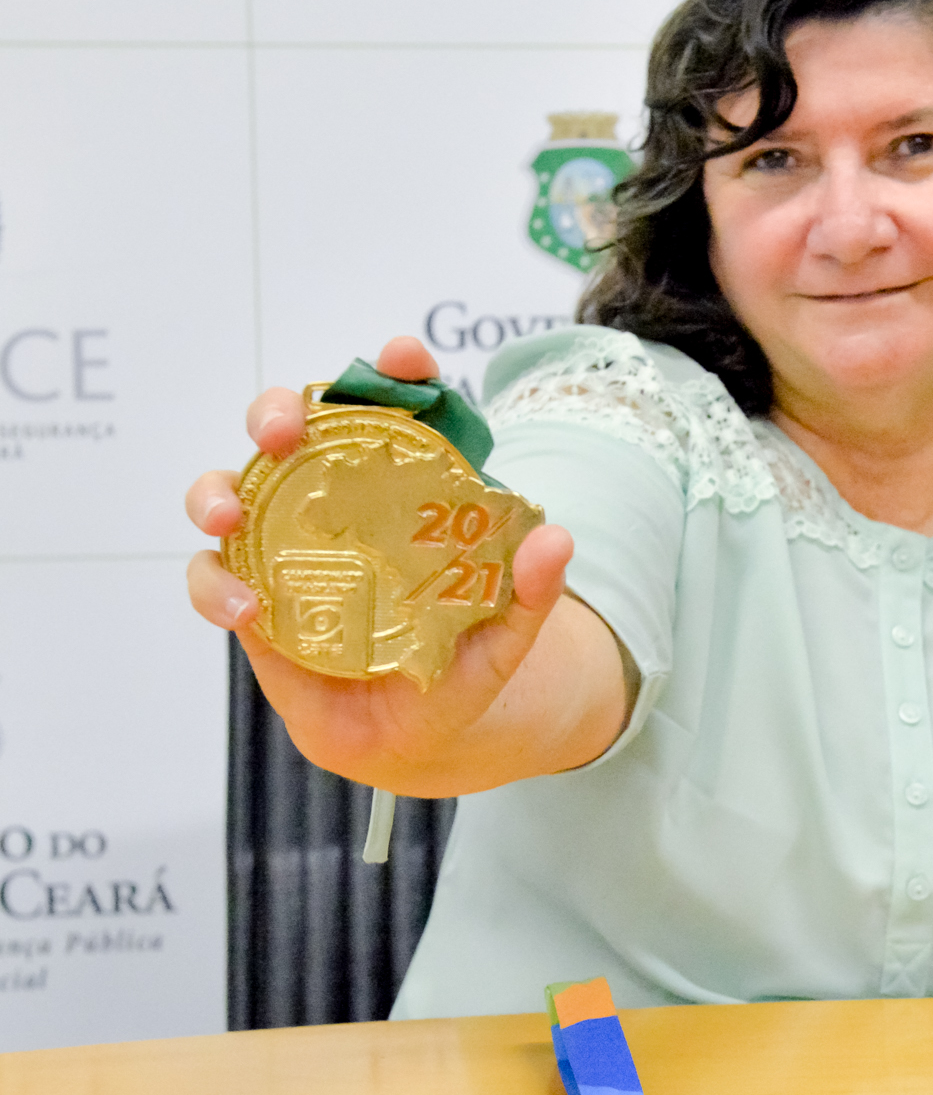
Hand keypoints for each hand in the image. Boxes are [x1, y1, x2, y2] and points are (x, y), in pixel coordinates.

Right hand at [184, 337, 602, 796]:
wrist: (416, 737)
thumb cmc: (458, 668)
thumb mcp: (505, 634)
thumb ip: (532, 591)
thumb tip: (558, 540)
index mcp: (400, 493)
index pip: (394, 413)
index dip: (396, 374)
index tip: (404, 356)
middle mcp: (333, 505)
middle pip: (291, 431)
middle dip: (278, 412)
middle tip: (285, 428)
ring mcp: (282, 547)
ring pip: (230, 489)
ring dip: (218, 489)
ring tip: (231, 511)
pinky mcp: (250, 597)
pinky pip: (212, 575)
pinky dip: (214, 583)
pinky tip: (244, 608)